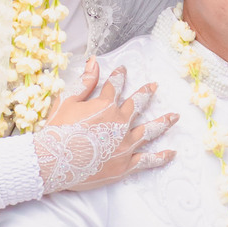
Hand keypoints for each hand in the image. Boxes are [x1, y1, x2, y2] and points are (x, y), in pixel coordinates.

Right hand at [36, 58, 176, 193]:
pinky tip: (171, 153)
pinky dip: (160, 157)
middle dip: (146, 94)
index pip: (115, 86)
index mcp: (106, 106)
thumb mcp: (67, 101)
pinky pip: (146, 160)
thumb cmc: (57, 131)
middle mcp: (120, 124)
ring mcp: (125, 145)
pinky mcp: (124, 165)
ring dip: (162, 122)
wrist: (53, 162)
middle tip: (154, 86)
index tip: (123, 70)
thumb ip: (85, 82)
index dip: (119, 76)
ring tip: (174, 116)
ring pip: (149, 131)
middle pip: (137, 105)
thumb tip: (94, 61)